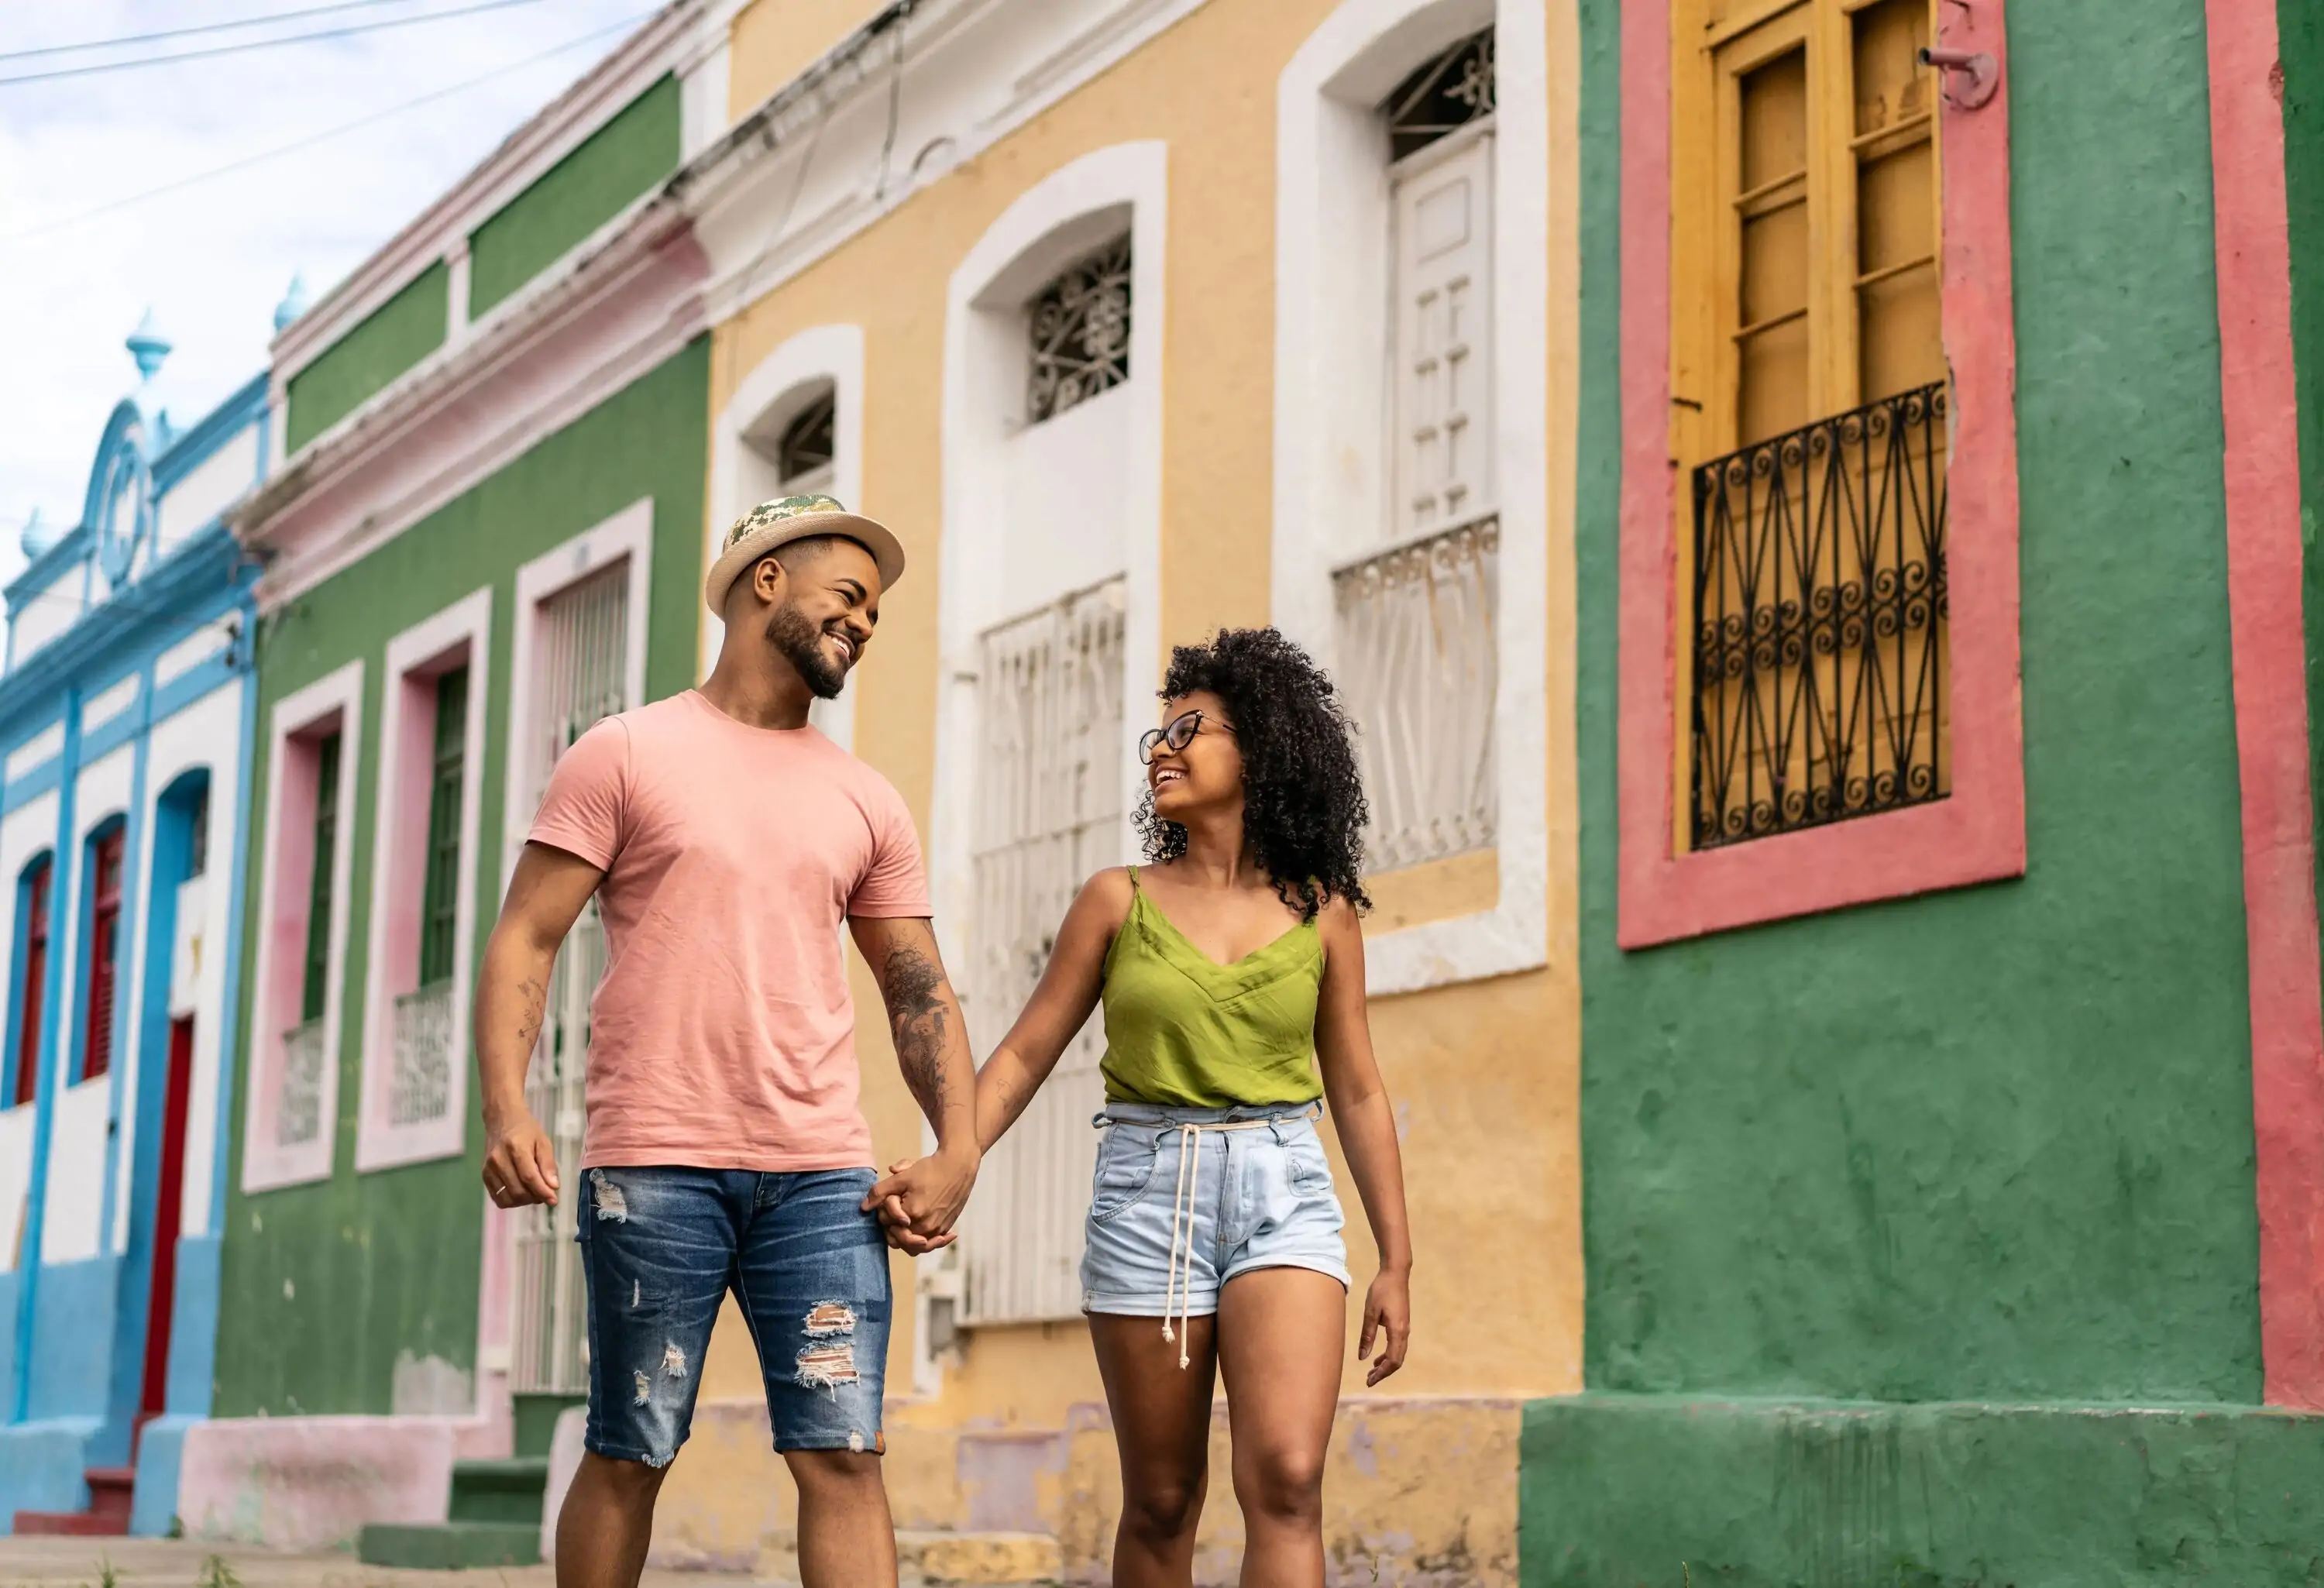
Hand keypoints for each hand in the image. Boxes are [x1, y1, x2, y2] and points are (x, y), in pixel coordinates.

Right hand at [483, 1109, 559, 1208]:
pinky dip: (512, 1200)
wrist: (502, 1120)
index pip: (529, 1177)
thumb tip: (553, 1187)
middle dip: (535, 1197)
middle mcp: (498, 1160)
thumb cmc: (526, 1130)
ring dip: (524, 1201)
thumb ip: (548, 1165)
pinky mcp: (484, 1175)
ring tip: (534, 1192)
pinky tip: (521, 1192)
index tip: (554, 1200)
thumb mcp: (543, 1142)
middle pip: (518, 1190)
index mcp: (516, 1148)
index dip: (543, 1192)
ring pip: (508, 1198)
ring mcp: (489, 1169)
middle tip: (545, 1193)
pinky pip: (498, 1198)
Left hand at [868, 1162, 952, 1254]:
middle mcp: (925, 1226)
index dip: (884, 1212)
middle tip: (896, 1211)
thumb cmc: (929, 1169)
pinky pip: (931, 1244)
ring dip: (906, 1238)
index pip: (887, 1224)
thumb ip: (879, 1192)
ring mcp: (937, 1229)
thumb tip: (863, 1207)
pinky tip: (922, 1235)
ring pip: (914, 1246)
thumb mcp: (901, 1178)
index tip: (890, 1199)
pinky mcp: (946, 1228)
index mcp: (912, 1214)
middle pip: (898, 1238)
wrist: (958, 1166)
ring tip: (904, 1226)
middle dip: (893, 1227)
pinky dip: (924, 1241)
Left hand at [1358, 1267, 1409, 1385]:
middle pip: (1397, 1361)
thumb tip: (1362, 1357)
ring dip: (1385, 1365)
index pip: (1392, 1360)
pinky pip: (1397, 1346)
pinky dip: (1388, 1355)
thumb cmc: (1381, 1290)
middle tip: (1368, 1380)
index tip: (1369, 1381)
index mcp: (1397, 1331)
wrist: (1395, 1273)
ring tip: (1371, 1372)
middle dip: (1383, 1373)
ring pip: (1398, 1354)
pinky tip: (1376, 1357)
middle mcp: (1404, 1332)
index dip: (1381, 1373)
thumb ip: (1367, 1335)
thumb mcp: (1370, 1312)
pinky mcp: (1402, 1324)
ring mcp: (1405, 1328)